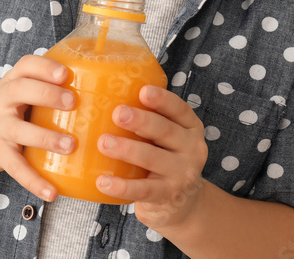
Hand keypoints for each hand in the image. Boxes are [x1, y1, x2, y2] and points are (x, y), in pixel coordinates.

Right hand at [0, 54, 75, 201]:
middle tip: (72, 102)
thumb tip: (102, 89)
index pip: (26, 65)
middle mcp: (2, 100)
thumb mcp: (21, 93)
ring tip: (70, 146)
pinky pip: (16, 168)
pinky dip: (34, 181)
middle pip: (20, 90)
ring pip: (20, 130)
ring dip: (45, 138)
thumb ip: (47, 89)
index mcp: (12, 81)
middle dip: (46, 94)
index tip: (65, 73)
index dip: (44, 67)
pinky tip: (52, 192)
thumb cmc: (9, 111)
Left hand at [94, 84, 208, 231]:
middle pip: (166, 131)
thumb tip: (105, 93)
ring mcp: (181, 174)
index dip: (162, 99)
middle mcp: (191, 149)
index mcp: (190, 128)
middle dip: (141, 121)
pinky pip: (142, 190)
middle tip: (118, 113)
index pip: (180, 109)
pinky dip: (121, 186)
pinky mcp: (167, 196)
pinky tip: (102, 181)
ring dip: (127, 149)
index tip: (143, 91)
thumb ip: (149, 119)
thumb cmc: (164, 158)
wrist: (182, 203)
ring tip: (103, 142)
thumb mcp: (167, 137)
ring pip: (152, 158)